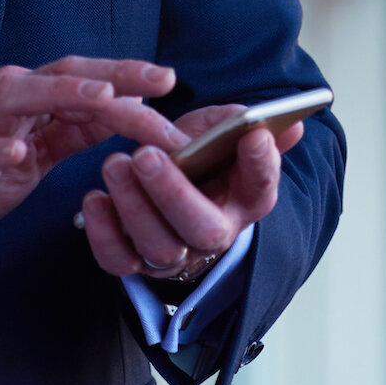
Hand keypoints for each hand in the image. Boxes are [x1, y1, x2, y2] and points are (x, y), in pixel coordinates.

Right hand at [0, 58, 182, 274]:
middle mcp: (5, 102)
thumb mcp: (30, 155)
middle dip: (118, 77)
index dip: (129, 78)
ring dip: (66, 94)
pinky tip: (18, 153)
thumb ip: (70, 133)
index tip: (171, 83)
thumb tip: (123, 116)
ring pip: (25, 99)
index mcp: (28, 102)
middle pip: (66, 77)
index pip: (86, 80)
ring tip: (106, 98)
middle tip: (164, 81)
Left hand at [77, 104, 305, 281]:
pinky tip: (94, 198)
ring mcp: (174, 253)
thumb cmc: (200, 155)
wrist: (169, 182)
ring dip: (133, 205)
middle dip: (173, 192)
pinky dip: (102, 233)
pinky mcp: (135, 261)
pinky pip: (118, 259)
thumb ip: (243, 124)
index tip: (253, 134)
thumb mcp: (220, 131)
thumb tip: (290, 123)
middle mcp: (214, 234)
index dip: (260, 164)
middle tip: (147, 154)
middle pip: (203, 229)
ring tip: (114, 164)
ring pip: (158, 245)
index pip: (262, 187)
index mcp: (245, 200)